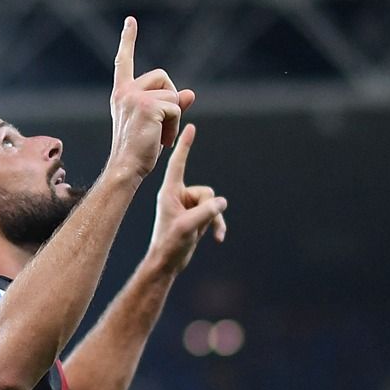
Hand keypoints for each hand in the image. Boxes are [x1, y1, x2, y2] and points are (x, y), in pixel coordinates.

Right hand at [107, 17, 195, 179]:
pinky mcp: (148, 106)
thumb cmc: (139, 150)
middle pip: (163, 76)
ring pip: (172, 94)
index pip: (124, 61)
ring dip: (174, 117)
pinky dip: (175, 126)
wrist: (127, 168)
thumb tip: (190, 93)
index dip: (128, 40)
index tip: (130, 21)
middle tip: (164, 124)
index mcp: (122, 93)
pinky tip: (163, 140)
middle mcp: (125, 91)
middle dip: (171, 98)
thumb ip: (171, 105)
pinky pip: (176, 108)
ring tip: (161, 136)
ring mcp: (135, 97)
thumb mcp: (155, 123)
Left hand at [146, 124, 227, 274]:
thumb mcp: (188, 226)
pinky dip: (217, 225)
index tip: (190, 127)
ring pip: (212, 203)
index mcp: (170, 192)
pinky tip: (218, 238)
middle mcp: (179, 196)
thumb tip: (222, 203)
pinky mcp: (195, 216)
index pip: (178, 163)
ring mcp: (188, 206)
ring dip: (213, 219)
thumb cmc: (170, 244)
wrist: (167, 263)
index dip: (186, 145)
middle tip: (196, 224)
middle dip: (208, 208)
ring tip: (204, 233)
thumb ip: (207, 212)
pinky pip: (214, 214)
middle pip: (206, 191)